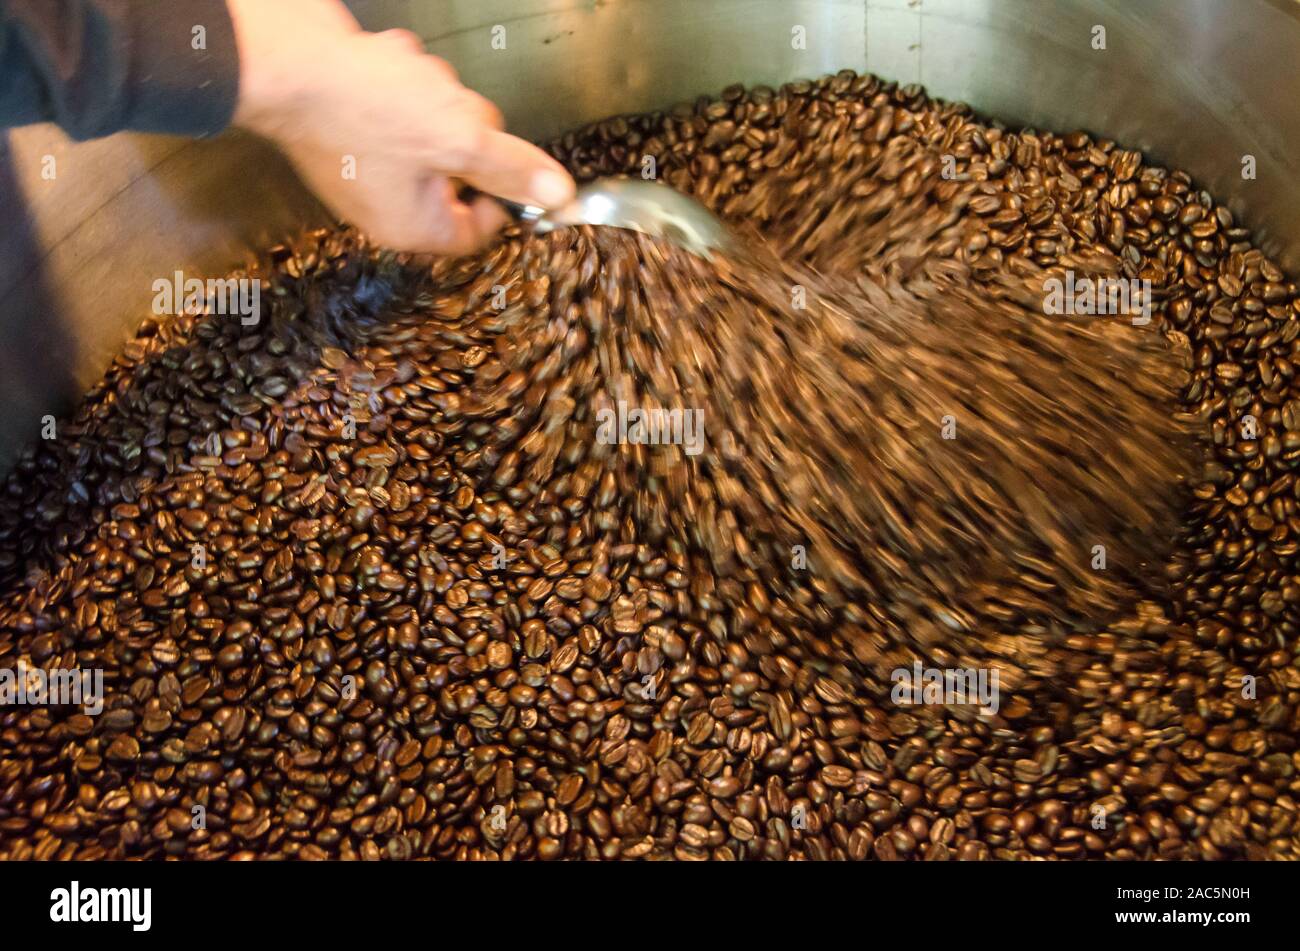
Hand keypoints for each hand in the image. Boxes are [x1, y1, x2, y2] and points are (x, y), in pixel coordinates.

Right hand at [227, 0, 574, 253]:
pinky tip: (382, 65)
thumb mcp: (459, 138)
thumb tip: (558, 196)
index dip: (501, 191)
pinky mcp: (350, 120)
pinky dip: (398, 78)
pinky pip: (397, 102)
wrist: (282, 58)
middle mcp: (386, 204)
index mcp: (413, 226)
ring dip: (432, 94)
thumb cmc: (365, 107)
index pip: (479, 228)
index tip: (505, 156)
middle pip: (459, 171)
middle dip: (462, 128)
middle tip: (447, 108)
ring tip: (407, 81)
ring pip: (432, 128)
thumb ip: (511, 169)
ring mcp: (364, 161)